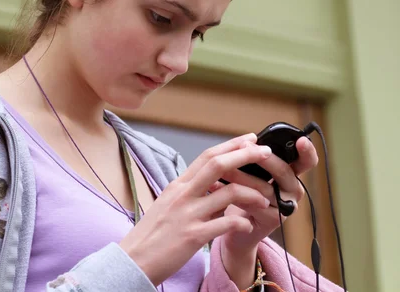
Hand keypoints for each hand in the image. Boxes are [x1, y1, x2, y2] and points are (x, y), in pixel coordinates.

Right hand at [119, 133, 272, 285]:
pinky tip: (248, 226)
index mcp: (178, 185)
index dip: (231, 145)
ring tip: (264, 199)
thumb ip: (193, 195)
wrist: (133, 259)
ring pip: (228, 193)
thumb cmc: (153, 233)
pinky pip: (225, 224)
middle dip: (245, 155)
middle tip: (266, 152)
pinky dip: (241, 223)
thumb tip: (219, 189)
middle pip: (218, 164)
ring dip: (252, 194)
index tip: (250, 139)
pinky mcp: (193, 236)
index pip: (207, 156)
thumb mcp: (170, 205)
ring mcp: (188, 214)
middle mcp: (183, 194)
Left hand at [217, 136, 318, 286]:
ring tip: (220, 170)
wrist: (233, 228)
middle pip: (283, 171)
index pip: (306, 161)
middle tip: (243, 147)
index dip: (307, 151)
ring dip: (240, 176)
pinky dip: (233, 194)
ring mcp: (286, 207)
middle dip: (261, 158)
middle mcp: (293, 190)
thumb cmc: (242, 194)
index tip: (300, 140)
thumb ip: (254, 158)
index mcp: (290, 174)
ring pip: (263, 187)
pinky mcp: (273, 221)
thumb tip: (248, 139)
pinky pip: (253, 204)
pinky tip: (216, 186)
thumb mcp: (250, 173)